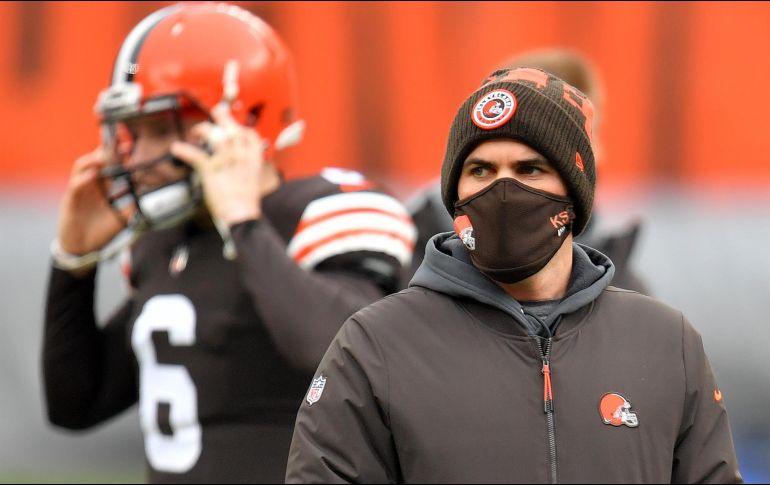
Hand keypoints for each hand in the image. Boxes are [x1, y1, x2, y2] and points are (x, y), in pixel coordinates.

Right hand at [57, 146, 128, 254]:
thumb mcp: (123, 218)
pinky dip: (83, 178)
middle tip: (123, 145)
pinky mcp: (71, 198)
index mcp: (106, 187)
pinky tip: (92, 175)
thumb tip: (150, 197)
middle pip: (99, 161)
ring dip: (94, 159)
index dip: (122, 157)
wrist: (83, 248)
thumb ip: (133, 206)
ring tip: (106, 154)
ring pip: (84, 166)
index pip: (114, 167)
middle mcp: (93, 184)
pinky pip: (75, 184)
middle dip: (110, 151)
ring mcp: (81, 189)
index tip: (134, 149)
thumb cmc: (102, 231)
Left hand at [170, 104, 263, 225]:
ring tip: (196, 131)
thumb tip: (236, 168)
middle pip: (232, 129)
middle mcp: (240, 157)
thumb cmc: (246, 204)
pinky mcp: (211, 169)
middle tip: (216, 111)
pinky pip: (195, 155)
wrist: (241, 216)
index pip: (251, 136)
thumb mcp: (251, 182)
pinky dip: (183, 150)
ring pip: (214, 136)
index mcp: (253, 160)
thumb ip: (244, 170)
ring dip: (203, 130)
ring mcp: (226, 161)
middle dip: (223, 117)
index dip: (242, 128)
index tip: (236, 127)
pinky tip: (176, 148)